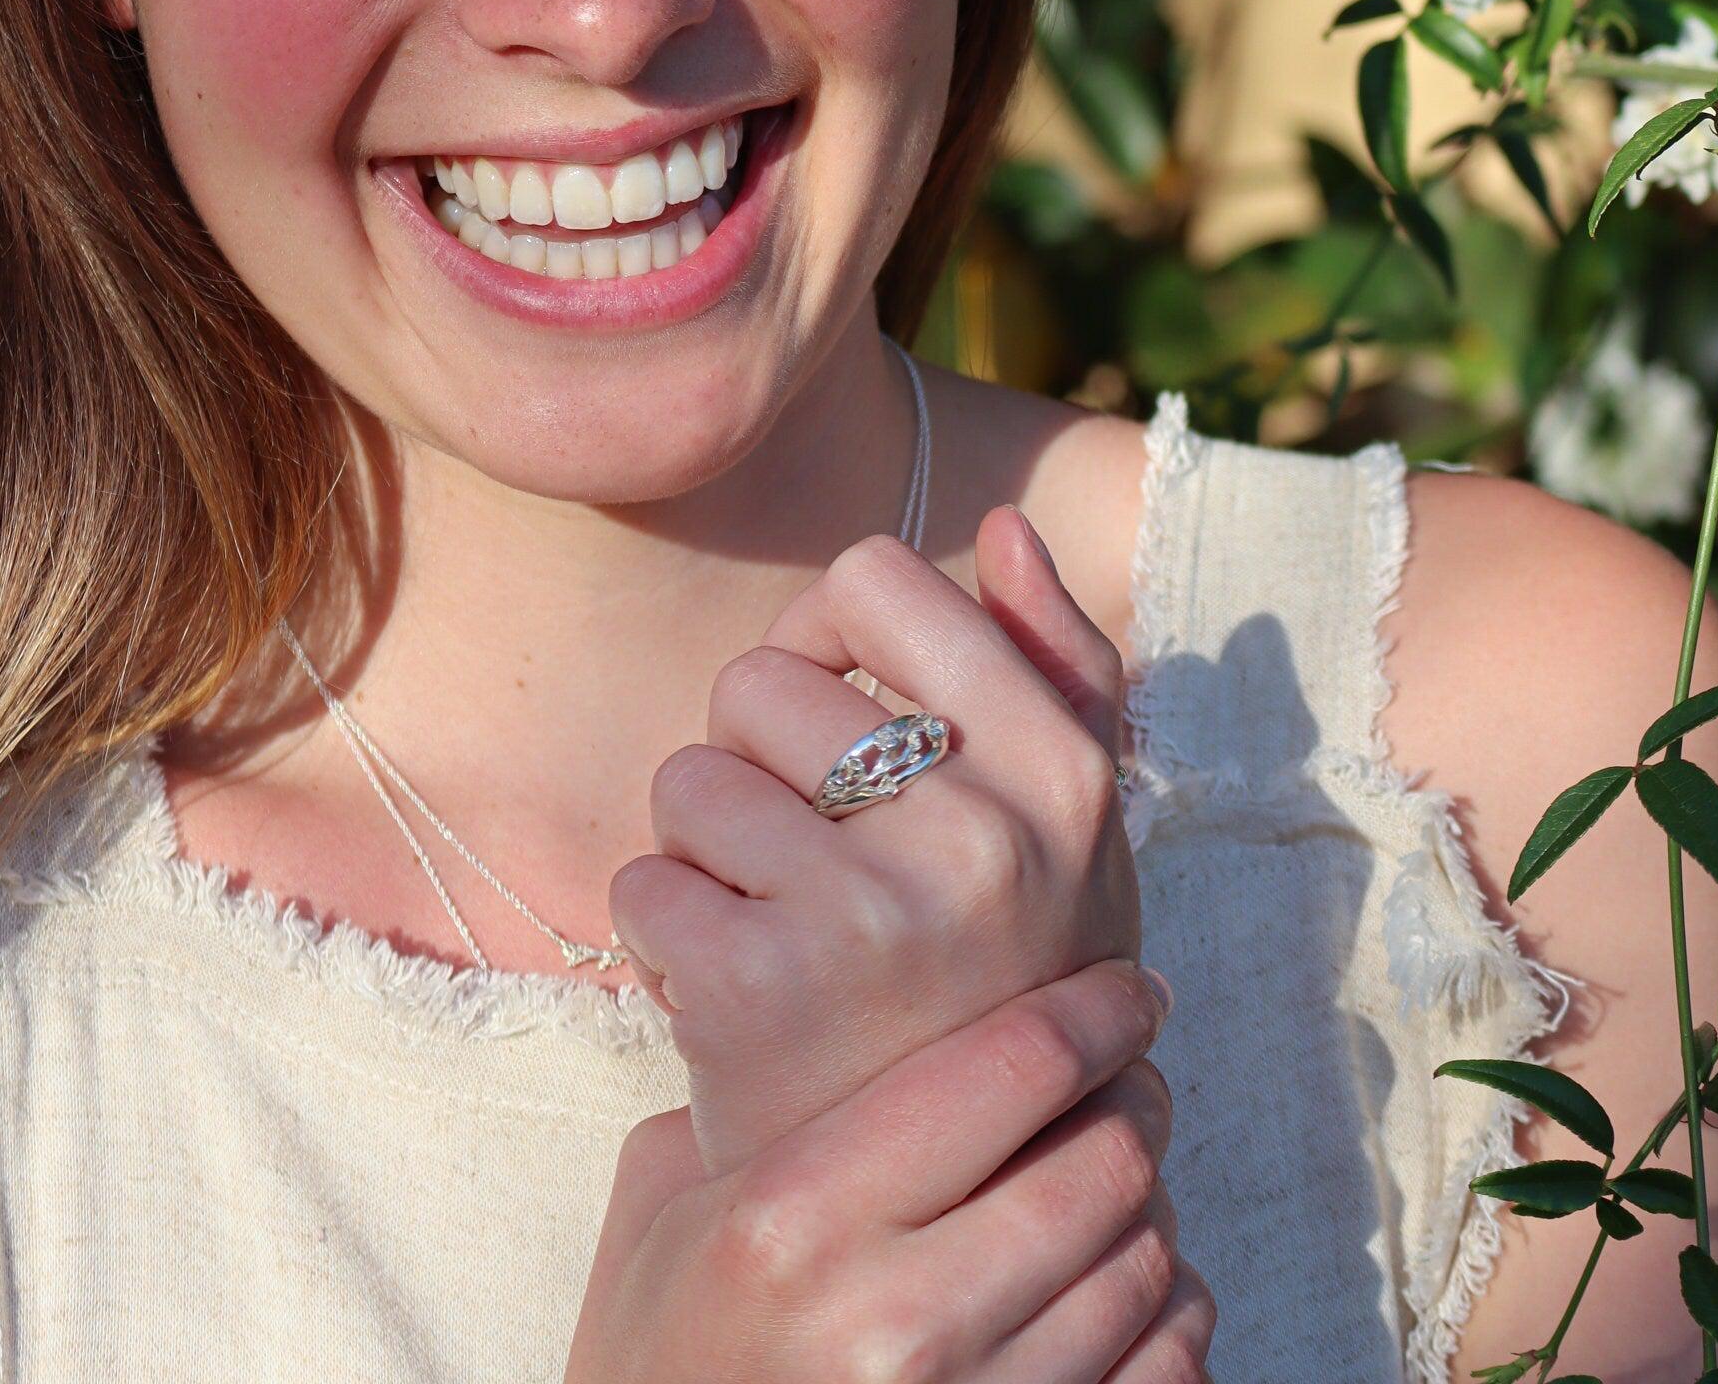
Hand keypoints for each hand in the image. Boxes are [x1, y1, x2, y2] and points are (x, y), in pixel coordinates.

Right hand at [565, 956, 1214, 1382]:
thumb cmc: (658, 1366)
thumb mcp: (660, 1219)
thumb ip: (755, 1106)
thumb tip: (868, 1017)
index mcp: (792, 1220)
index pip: (1010, 1068)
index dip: (1095, 1012)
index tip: (1127, 990)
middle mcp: (888, 1323)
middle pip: (1101, 1163)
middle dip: (1137, 1104)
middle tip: (1131, 1083)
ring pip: (1145, 1268)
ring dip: (1151, 1211)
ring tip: (1119, 1188)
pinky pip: (1167, 1373)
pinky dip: (1170, 1319)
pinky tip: (1131, 1289)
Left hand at [609, 506, 1140, 1175]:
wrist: (961, 1193)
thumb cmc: (1005, 969)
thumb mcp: (1074, 824)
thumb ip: (1057, 662)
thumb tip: (1001, 524)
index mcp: (1058, 772)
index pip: (873, 578)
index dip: (827, 637)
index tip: (842, 717)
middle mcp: (976, 837)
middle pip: (757, 678)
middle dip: (761, 760)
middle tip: (813, 854)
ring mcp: (865, 918)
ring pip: (688, 778)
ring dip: (710, 849)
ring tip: (778, 922)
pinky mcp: (756, 994)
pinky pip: (643, 881)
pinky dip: (667, 934)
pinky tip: (736, 991)